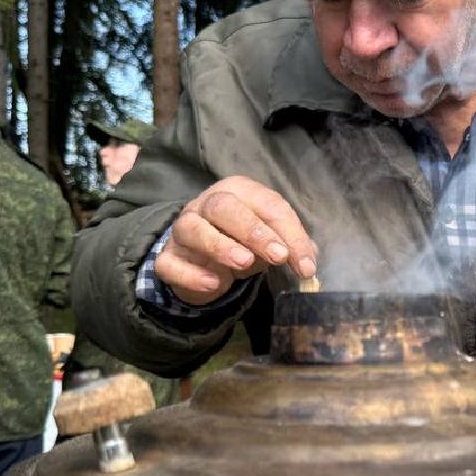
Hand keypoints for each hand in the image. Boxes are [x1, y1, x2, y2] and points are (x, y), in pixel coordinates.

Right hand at [156, 176, 317, 305]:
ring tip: (244, 263)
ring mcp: (182, 229)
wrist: (202, 261)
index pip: (267, 205)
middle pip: (224, 207)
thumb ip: (290, 246)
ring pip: (193, 228)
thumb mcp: (270, 241)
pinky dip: (191, 274)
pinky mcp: (167, 257)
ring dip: (219, 245)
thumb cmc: (241, 242)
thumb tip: (308, 260)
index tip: (305, 265)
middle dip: (254, 231)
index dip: (291, 234)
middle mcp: (207, 204)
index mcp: (239, 192)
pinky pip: (171, 263)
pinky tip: (214, 283)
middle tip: (278, 256)